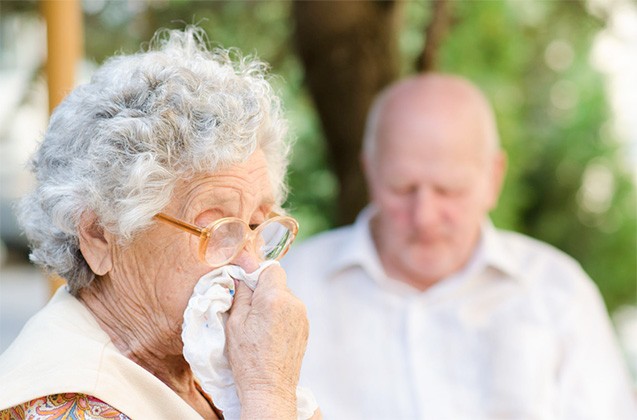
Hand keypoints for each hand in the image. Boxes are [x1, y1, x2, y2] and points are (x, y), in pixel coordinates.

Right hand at [226, 264, 308, 418]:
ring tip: (259, 326)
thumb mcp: (235, 322)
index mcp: (275, 298)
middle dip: (262, 290)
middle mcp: (293, 303)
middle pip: (277, 283)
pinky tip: (269, 333)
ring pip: (284, 297)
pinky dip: (280, 315)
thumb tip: (242, 277)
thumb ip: (240, 294)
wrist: (270, 388)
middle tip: (248, 309)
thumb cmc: (248, 358)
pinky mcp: (305, 327)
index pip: (270, 268)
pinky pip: (290, 311)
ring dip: (271, 303)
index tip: (245, 285)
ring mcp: (302, 316)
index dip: (256, 274)